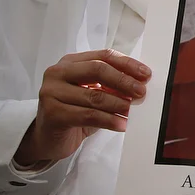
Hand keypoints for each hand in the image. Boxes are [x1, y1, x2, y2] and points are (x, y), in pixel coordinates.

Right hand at [16, 49, 149, 165]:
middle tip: (141, 93)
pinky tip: (121, 125)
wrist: (48, 138)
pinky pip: (88, 115)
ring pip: (94, 95)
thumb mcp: (93, 93)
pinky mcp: (52, 113)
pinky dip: (109, 120)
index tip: (146, 75)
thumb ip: (111, 85)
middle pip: (98, 70)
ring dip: (119, 104)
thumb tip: (140, 83)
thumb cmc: (73, 112)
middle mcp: (58, 73)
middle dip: (124, 81)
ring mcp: (52, 92)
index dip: (127, 64)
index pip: (103, 56)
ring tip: (132, 112)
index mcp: (70, 62)